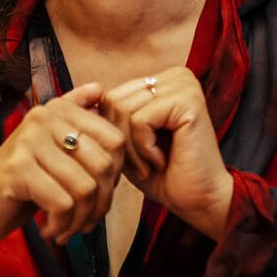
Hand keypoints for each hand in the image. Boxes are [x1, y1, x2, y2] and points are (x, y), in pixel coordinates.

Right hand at [0, 82, 130, 246]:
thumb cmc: (22, 184)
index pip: (115, 140)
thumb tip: (99, 87)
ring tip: (67, 228)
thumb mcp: (53, 152)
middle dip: (101, 203)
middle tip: (84, 221)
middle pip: (104, 164)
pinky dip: (62, 225)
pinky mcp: (17, 169)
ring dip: (81, 219)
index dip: (116, 175)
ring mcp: (28, 141)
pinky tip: (50, 230)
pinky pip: (63, 203)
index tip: (97, 196)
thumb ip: (76, 120)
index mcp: (56, 110)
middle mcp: (42, 117)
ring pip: (85, 188)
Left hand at [102, 69, 232, 239]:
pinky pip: (140, 119)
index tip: (134, 157)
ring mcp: (184, 85)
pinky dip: (143, 148)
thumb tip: (77, 102)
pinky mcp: (188, 100)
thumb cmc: (163, 174)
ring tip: (151, 163)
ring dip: (131, 147)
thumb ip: (109, 118)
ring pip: (123, 109)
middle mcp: (176, 76)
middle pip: (114, 100)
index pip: (111, 95)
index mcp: (164, 81)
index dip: (112, 133)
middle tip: (142, 164)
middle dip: (120, 140)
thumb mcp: (128, 141)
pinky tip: (162, 160)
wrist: (198, 200)